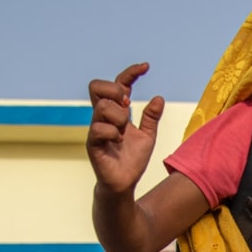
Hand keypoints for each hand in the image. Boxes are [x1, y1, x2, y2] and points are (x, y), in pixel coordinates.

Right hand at [87, 64, 165, 194]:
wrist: (124, 183)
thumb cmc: (132, 160)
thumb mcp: (148, 136)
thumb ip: (151, 118)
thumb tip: (159, 98)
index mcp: (115, 112)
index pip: (118, 83)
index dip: (130, 72)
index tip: (146, 67)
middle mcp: (102, 117)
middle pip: (97, 86)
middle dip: (115, 89)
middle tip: (127, 104)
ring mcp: (95, 129)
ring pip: (102, 106)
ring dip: (119, 117)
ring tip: (124, 132)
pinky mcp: (92, 143)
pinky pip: (100, 128)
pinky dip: (114, 134)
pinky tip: (119, 142)